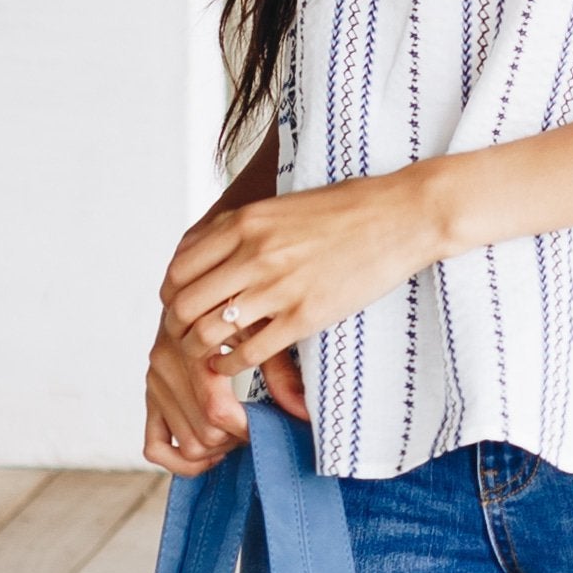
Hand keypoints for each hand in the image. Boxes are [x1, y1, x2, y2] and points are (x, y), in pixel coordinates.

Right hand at [141, 310, 307, 475]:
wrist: (202, 284)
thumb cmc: (238, 302)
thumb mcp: (261, 328)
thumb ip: (280, 371)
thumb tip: (303, 412)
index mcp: (192, 348)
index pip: (218, 412)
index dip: (249, 428)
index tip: (271, 424)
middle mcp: (166, 365)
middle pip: (205, 434)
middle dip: (237, 437)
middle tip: (257, 422)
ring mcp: (155, 382)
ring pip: (188, 444)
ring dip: (218, 448)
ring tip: (239, 430)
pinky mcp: (150, 394)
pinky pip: (155, 447)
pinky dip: (181, 461)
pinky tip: (210, 452)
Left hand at [159, 171, 441, 398]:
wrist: (401, 216)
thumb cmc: (347, 208)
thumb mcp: (281, 206)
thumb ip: (245, 228)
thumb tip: (213, 253)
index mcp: (244, 222)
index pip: (179, 269)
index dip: (171, 296)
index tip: (179, 308)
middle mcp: (253, 254)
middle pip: (185, 304)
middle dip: (179, 329)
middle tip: (187, 339)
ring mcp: (277, 286)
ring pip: (210, 332)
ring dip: (200, 352)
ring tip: (206, 356)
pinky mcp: (304, 316)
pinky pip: (249, 352)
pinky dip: (231, 366)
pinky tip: (232, 366)